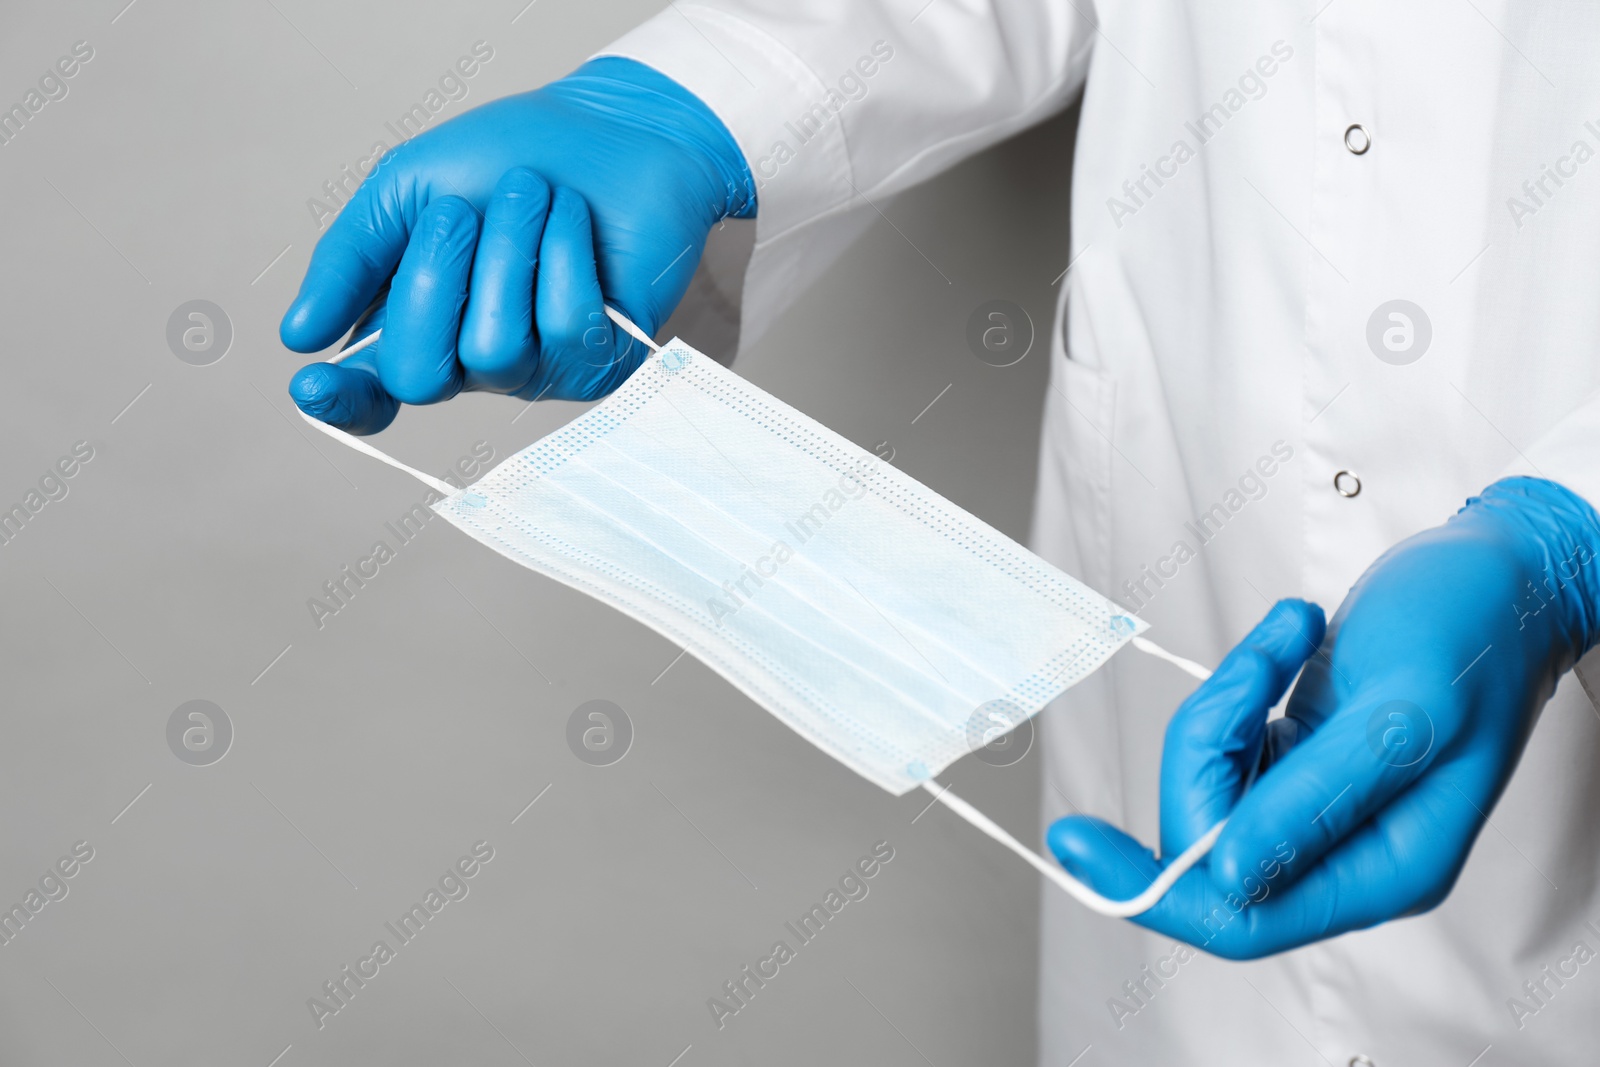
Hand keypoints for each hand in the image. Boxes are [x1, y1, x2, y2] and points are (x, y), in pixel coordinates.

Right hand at [281, 57, 754, 433]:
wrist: (611, 126)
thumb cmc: (508, 157)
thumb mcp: (407, 190)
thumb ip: (351, 259)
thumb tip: (299, 335)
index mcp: (416, 324)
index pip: (372, 392)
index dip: (341, 402)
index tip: (312, 383)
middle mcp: (472, 361)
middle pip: (420, 377)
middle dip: (431, 283)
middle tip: (460, 210)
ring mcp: (540, 370)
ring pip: (494, 350)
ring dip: (508, 254)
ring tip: (531, 192)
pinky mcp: (602, 363)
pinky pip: (564, 329)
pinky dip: (564, 255)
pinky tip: (573, 219)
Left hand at [1048, 477, 1599, 957]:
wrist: (1499, 573)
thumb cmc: (1473, 632)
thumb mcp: (1399, 715)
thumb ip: (1316, 799)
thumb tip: (1228, 873)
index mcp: (1386, 868)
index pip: (1244, 919)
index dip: (1153, 891)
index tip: (1078, 847)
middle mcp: (1346, 851)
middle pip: (1210, 841)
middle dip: (1207, 747)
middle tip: (1253, 669)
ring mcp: (1317, 806)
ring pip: (1209, 784)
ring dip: (1228, 701)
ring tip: (1289, 638)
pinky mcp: (1296, 759)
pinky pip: (1224, 740)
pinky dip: (1239, 683)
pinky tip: (1292, 640)